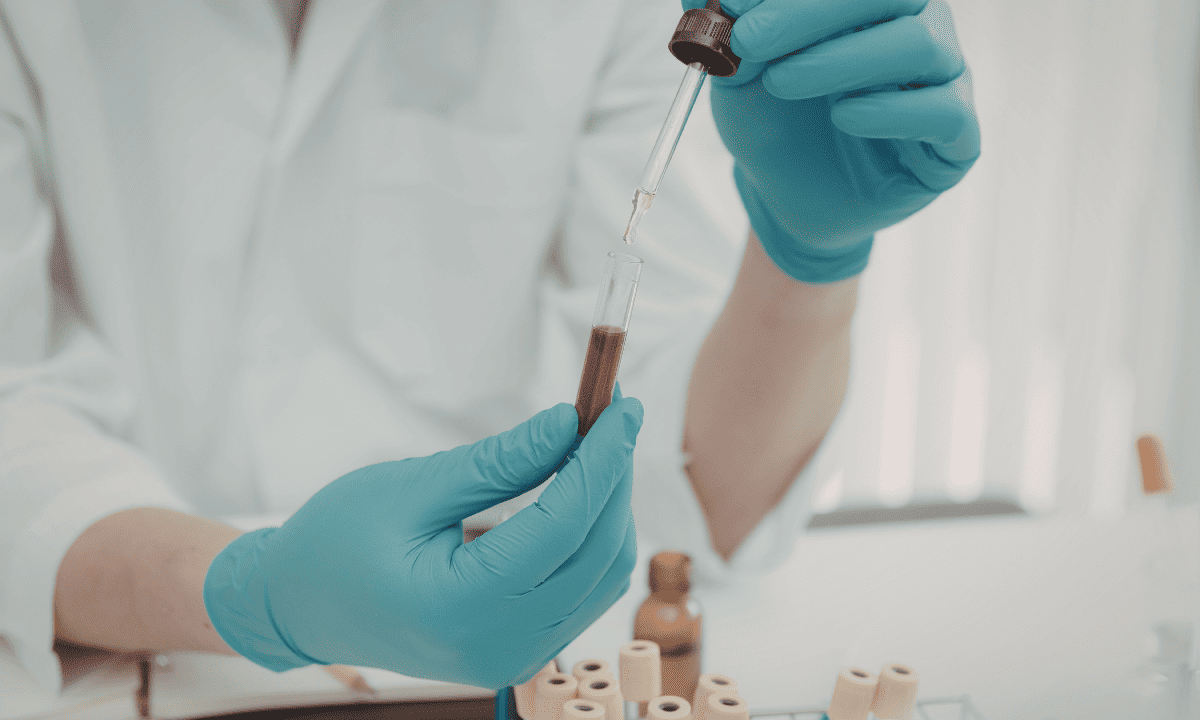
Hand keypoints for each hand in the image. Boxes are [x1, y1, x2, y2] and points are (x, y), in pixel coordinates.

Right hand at [204, 399, 642, 688]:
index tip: (623, 404)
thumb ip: (499, 462)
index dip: (602, 459)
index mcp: (461, 608)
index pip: (563, 526)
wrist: (297, 607)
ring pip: (601, 574)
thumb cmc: (334, 542)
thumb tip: (569, 424)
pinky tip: (578, 490)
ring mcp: (512, 657)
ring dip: (608, 506)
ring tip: (595, 445)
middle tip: (612, 411)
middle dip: (612, 475)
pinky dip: (591, 537)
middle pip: (596, 551)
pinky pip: (582, 591)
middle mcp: (498, 646)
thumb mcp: (411, 488)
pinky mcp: (517, 650)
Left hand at [688, 0, 980, 282]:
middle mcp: (919, 25)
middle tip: (748, 39)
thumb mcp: (738, 77)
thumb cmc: (774, 123)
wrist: (790, 198)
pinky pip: (944, 111)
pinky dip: (890, 111)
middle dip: (810, 10)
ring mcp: (944, 79)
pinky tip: (844, 118)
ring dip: (841, 59)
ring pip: (919, 44)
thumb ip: (726, 35)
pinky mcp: (955, 140)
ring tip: (782, 83)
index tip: (728, 2)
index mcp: (873, 3)